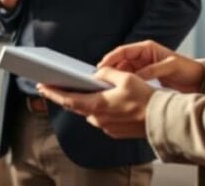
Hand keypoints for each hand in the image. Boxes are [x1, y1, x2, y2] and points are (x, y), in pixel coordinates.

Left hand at [37, 67, 153, 138]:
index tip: (41, 86)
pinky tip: (100, 99)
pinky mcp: (115, 131)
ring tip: (77, 88)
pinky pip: (101, 117)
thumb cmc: (146, 99)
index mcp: (98, 106)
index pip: (68, 100)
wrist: (163, 121)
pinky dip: (98, 107)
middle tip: (52, 85)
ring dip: (85, 101)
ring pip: (90, 111)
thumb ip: (107, 73)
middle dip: (65, 95)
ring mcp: (107, 127)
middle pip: (77, 106)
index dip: (53, 93)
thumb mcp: (126, 78)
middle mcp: (99, 119)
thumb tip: (96, 74)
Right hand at [98, 40, 204, 93]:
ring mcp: (144, 66)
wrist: (199, 80)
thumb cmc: (187, 69)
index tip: (101, 67)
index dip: (111, 58)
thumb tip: (136, 76)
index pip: (123, 51)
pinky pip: (131, 79)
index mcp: (147, 49)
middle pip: (120, 61)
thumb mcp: (170, 67)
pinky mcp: (146, 76)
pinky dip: (124, 84)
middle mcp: (143, 56)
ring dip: (116, 77)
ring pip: (124, 71)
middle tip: (101, 79)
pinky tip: (120, 90)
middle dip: (110, 69)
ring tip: (108, 86)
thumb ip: (153, 70)